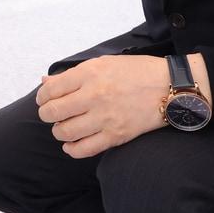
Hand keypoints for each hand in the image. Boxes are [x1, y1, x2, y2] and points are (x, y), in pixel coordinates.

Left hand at [35, 54, 210, 157]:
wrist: (170, 87)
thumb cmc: (136, 72)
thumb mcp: (103, 63)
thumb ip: (72, 75)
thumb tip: (45, 83)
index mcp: (90, 73)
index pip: (51, 90)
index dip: (42, 97)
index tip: (45, 100)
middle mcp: (95, 95)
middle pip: (53, 112)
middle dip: (46, 115)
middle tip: (51, 114)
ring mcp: (105, 117)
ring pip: (65, 132)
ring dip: (58, 132)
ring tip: (63, 128)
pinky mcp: (116, 135)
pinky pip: (84, 149)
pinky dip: (72, 149)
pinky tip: (71, 144)